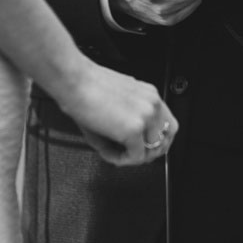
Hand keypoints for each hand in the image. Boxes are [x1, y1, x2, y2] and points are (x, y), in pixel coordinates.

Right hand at [56, 62, 178, 166]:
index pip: (168, 124)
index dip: (157, 141)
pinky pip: (134, 157)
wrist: (74, 81)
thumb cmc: (87, 88)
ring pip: (151, 151)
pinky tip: (107, 153)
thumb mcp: (116, 104)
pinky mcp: (133, 130)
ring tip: (115, 153)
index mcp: (150, 95)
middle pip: (166, 139)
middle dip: (148, 152)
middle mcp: (153, 104)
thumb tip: (127, 149)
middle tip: (131, 156)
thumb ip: (130, 124)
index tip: (144, 148)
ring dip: (133, 157)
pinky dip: (120, 160)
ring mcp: (146, 117)